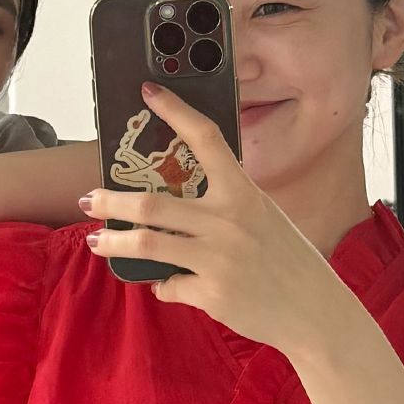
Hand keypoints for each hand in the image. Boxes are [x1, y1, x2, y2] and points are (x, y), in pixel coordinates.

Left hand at [81, 84, 355, 358]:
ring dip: (114, 242)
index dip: (176, 112)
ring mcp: (218, 259)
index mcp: (244, 194)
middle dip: (112, 201)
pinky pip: (169, 286)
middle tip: (89, 199)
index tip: (149, 92)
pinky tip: (165, 285)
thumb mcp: (265, 219)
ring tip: (97, 240)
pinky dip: (162, 286)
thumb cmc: (291, 262)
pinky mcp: (212, 294)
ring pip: (147, 244)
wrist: (315, 311)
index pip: (206, 140)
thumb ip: (226, 209)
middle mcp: (228, 222)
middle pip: (153, 204)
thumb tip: (178, 211)